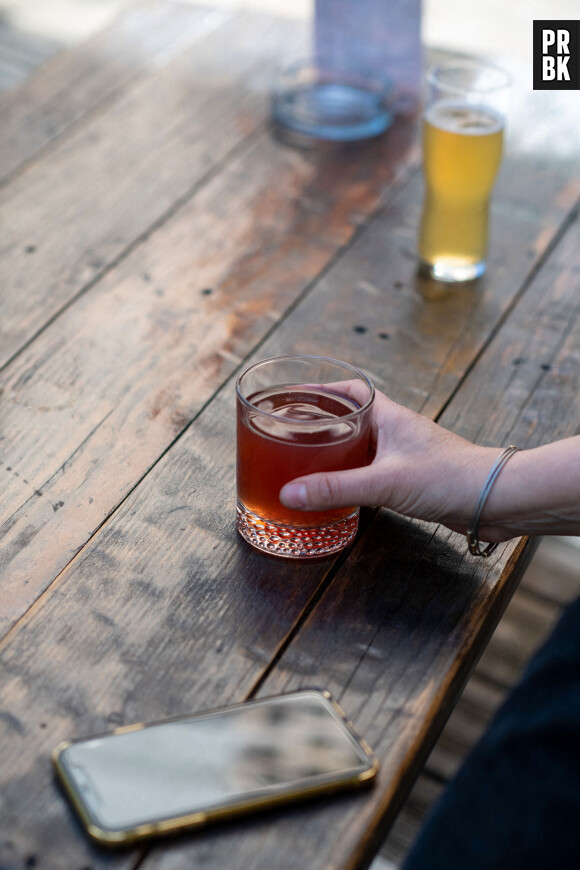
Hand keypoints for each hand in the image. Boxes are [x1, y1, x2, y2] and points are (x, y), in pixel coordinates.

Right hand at [279, 389, 504, 539]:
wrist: (494, 500)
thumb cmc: (449, 477)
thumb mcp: (384, 482)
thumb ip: (336, 488)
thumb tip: (289, 493)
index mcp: (389, 416)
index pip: (349, 390)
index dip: (320, 390)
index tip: (293, 396)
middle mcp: (395, 430)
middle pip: (350, 418)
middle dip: (321, 423)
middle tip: (291, 432)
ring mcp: (404, 454)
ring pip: (361, 446)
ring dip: (336, 450)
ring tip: (307, 461)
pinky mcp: (411, 478)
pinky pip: (372, 470)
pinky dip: (352, 476)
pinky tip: (341, 490)